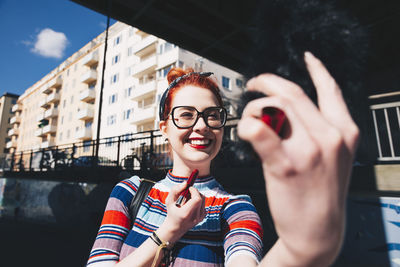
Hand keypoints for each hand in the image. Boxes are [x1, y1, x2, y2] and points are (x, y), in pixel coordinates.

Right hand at [157, 182, 205, 243]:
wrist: (175, 228)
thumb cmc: (171, 213)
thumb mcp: (169, 201)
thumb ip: (175, 190)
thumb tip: (185, 183)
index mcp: (186, 213)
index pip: (197, 199)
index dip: (194, 191)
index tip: (188, 188)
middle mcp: (195, 217)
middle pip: (201, 198)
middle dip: (195, 192)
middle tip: (188, 192)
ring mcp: (200, 218)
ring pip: (203, 200)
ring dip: (196, 196)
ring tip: (187, 200)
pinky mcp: (202, 217)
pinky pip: (203, 204)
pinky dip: (197, 202)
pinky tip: (190, 205)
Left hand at [237, 52, 358, 265]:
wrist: (318, 232)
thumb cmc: (321, 193)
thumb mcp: (334, 157)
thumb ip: (319, 130)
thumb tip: (286, 109)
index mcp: (344, 132)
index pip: (329, 90)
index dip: (317, 70)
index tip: (307, 58)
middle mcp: (330, 136)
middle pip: (292, 94)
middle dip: (267, 84)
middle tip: (252, 85)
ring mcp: (309, 150)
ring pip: (274, 108)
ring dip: (254, 108)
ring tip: (249, 119)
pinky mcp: (286, 165)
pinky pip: (261, 132)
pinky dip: (248, 125)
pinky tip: (244, 129)